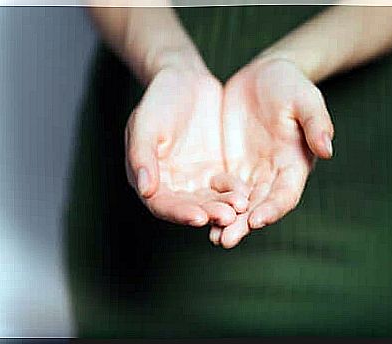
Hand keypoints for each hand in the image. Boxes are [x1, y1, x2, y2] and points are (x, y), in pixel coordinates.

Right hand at [125, 66, 248, 227]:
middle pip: (189, 208)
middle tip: (228, 217)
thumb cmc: (158, 100)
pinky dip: (235, 191)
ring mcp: (196, 180)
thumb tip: (145, 190)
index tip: (199, 217)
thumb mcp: (145, 124)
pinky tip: (248, 193)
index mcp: (150, 179)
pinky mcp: (216, 171)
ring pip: (210, 200)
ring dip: (224, 206)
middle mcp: (173, 185)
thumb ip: (142, 156)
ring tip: (241, 206)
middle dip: (208, 213)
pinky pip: (226, 186)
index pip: (162, 205)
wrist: (185, 80)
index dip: (179, 213)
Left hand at [209, 57, 333, 247]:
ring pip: (239, 203)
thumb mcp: (305, 98)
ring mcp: (251, 172)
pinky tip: (198, 213)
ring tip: (212, 237)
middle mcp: (273, 175)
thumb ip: (316, 122)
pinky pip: (221, 189)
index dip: (273, 208)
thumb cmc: (290, 84)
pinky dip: (213, 203)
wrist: (265, 75)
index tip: (257, 220)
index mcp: (294, 164)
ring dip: (227, 221)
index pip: (286, 194)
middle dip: (244, 224)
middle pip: (259, 206)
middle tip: (225, 240)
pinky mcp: (232, 165)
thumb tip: (327, 149)